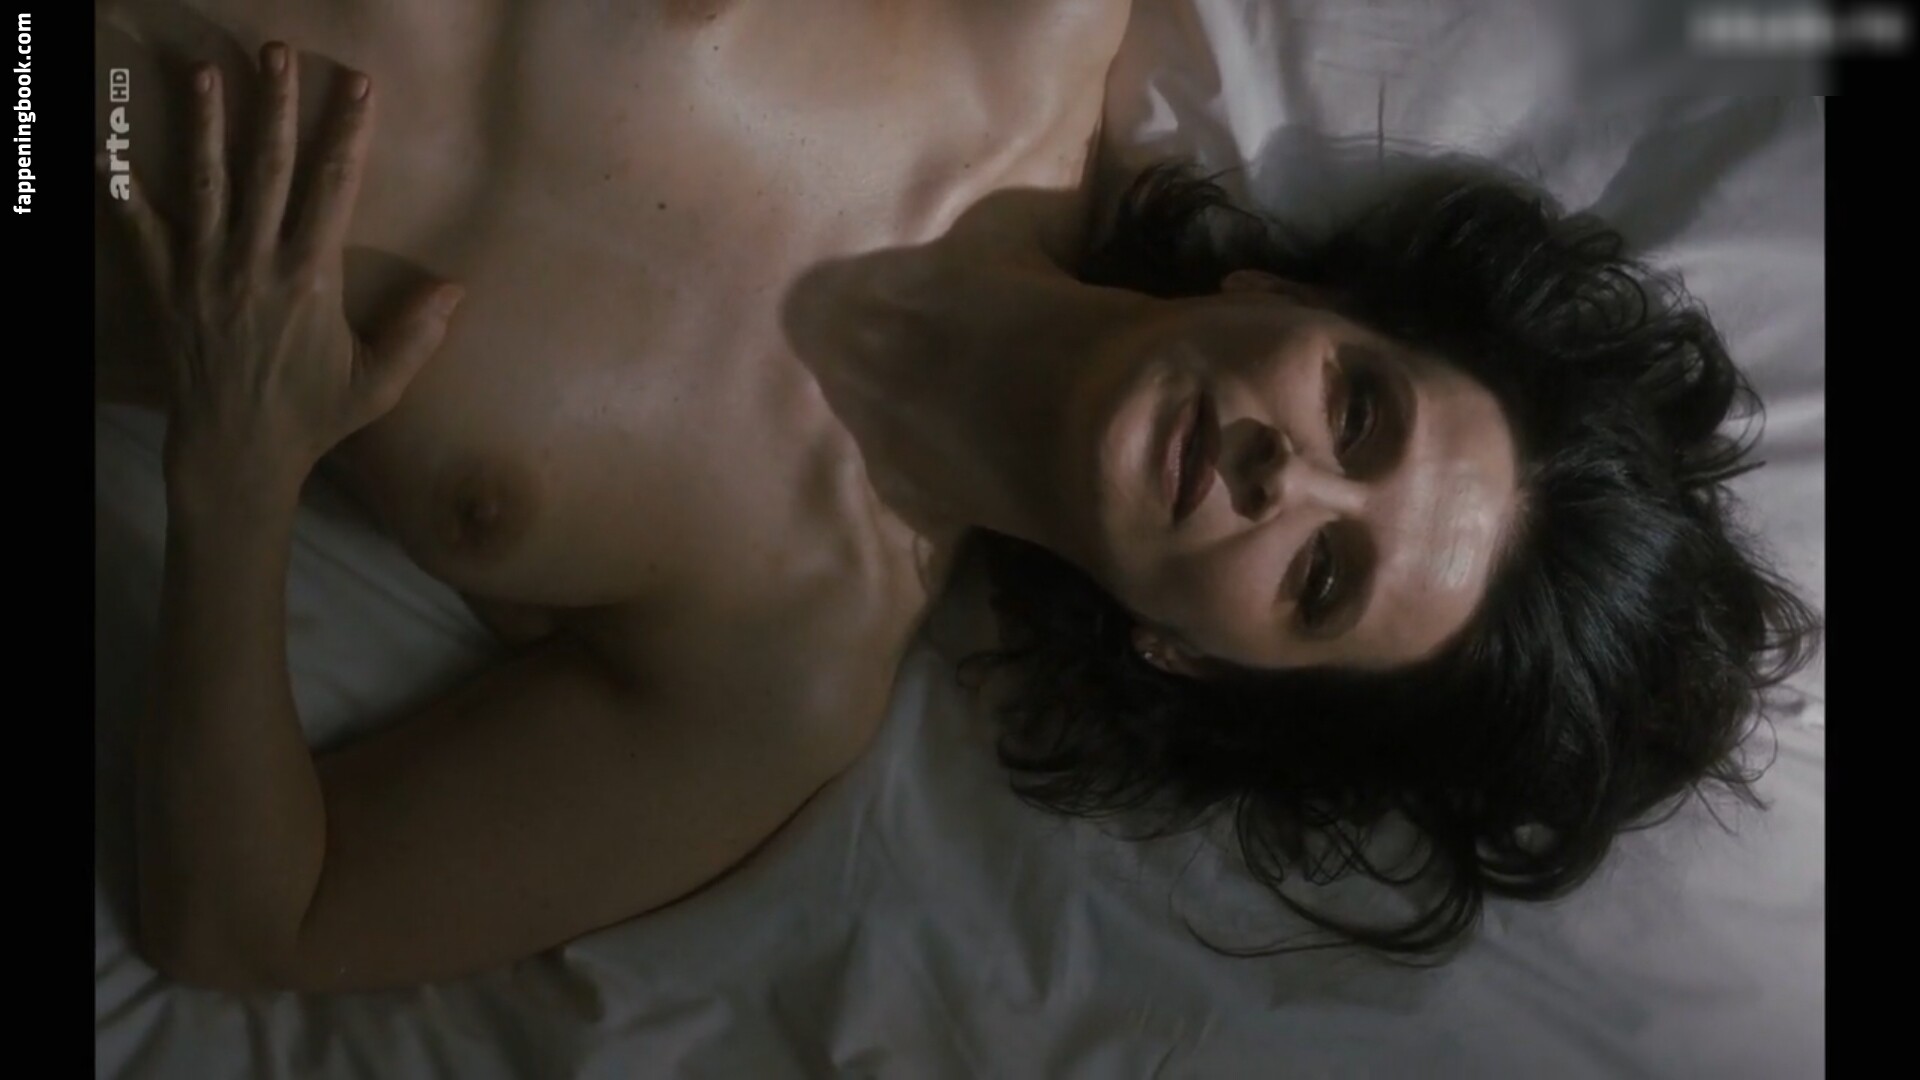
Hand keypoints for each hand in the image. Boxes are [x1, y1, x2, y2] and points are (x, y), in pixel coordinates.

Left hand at [101, 42, 462, 505]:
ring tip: (203, 73)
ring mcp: (205, 272)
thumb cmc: (313, 418)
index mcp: (310, 279)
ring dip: (204, 124)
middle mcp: (255, 264)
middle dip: (273, 105)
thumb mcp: (378, 384)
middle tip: (276, 54)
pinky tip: (108, 150)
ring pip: (205, 183)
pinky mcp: (167, 288)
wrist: (235, 451)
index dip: (346, 133)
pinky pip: (141, 230)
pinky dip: (122, 190)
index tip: (357, 87)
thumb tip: (455, 288)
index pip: (332, 188)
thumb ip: (417, 335)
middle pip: (266, 168)